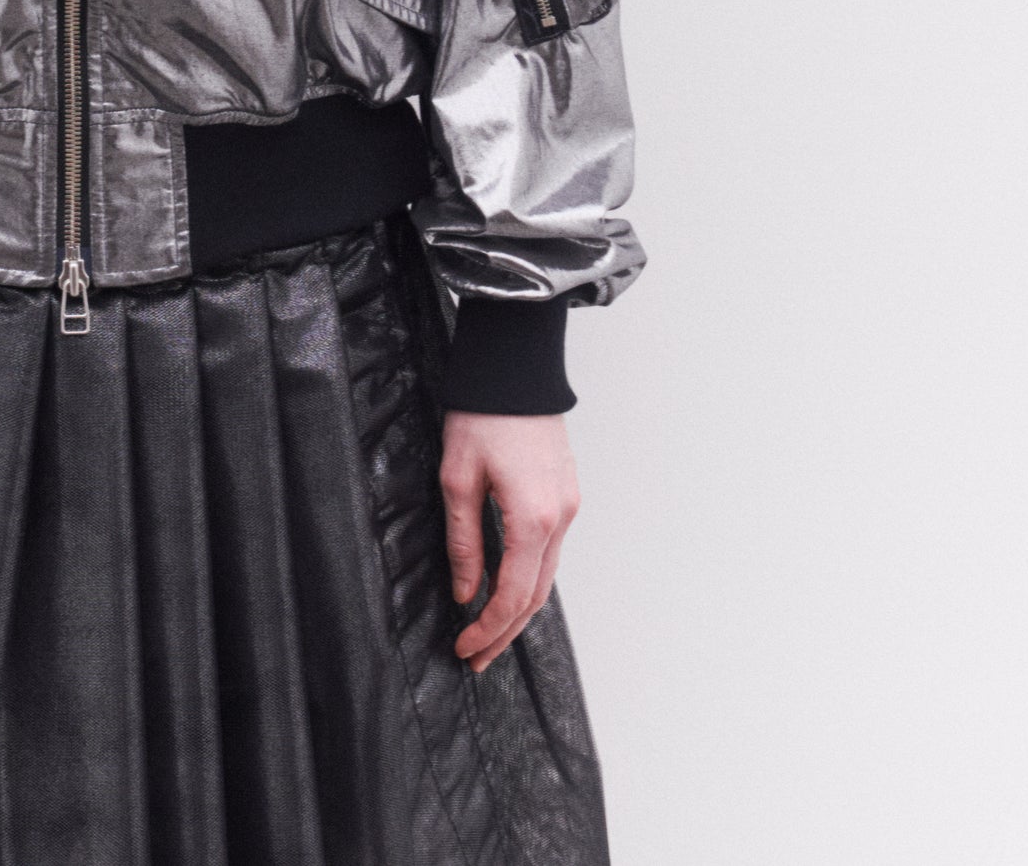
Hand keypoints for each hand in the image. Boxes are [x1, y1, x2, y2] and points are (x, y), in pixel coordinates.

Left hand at [440, 410, 579, 672]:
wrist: (516, 369)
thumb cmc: (482, 415)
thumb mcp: (457, 478)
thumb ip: (464, 540)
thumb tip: (465, 591)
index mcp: (533, 519)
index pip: (512, 595)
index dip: (487, 628)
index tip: (463, 647)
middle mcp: (560, 519)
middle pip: (536, 596)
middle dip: (504, 632)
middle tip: (476, 658)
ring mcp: (569, 507)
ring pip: (547, 576)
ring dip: (518, 609)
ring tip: (488, 635)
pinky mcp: (567, 494)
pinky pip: (551, 552)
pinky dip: (530, 579)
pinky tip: (509, 590)